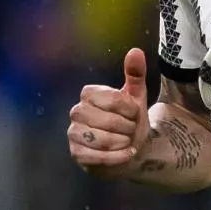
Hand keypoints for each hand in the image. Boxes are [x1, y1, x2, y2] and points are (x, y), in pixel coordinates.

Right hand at [67, 48, 150, 177]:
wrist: (132, 149)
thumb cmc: (131, 120)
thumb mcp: (136, 96)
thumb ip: (135, 74)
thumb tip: (136, 51)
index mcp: (89, 94)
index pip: (111, 98)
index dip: (129, 109)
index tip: (134, 114)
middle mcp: (77, 111)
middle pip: (107, 120)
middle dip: (126, 128)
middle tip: (130, 130)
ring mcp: (74, 133)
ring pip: (101, 140)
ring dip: (122, 143)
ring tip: (127, 141)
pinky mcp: (76, 154)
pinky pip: (97, 157)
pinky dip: (117, 158)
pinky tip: (125, 154)